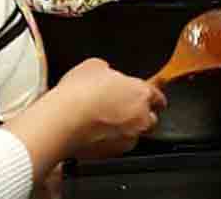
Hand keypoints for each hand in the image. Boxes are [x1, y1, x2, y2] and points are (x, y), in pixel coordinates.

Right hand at [53, 58, 167, 158]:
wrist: (62, 121)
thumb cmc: (78, 93)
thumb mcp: (93, 66)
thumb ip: (108, 71)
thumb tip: (106, 74)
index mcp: (140, 93)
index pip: (158, 97)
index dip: (155, 98)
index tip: (154, 100)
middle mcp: (140, 118)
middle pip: (150, 119)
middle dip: (141, 115)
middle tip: (123, 109)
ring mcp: (127, 138)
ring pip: (134, 135)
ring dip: (126, 129)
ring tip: (105, 122)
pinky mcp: (112, 154)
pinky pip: (116, 146)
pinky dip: (110, 141)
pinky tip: (95, 133)